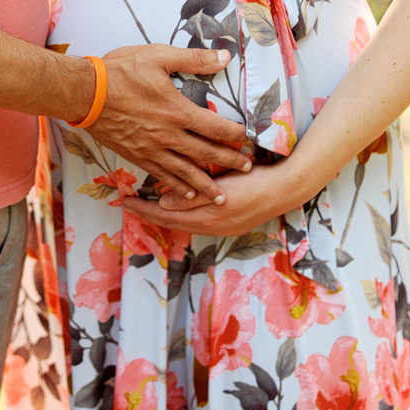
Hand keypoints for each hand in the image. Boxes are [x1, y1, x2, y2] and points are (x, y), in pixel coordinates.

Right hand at [90, 43, 252, 200]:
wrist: (85, 93)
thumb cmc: (120, 72)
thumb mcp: (158, 56)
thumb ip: (193, 59)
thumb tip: (223, 57)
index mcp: (178, 111)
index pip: (216, 128)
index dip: (235, 135)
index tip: (247, 139)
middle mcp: (169, 136)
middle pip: (206, 154)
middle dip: (229, 162)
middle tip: (246, 168)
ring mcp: (152, 149)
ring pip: (186, 172)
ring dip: (206, 184)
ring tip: (221, 195)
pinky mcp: (137, 156)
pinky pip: (162, 176)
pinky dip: (177, 186)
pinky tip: (186, 193)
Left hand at [124, 161, 301, 236]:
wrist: (285, 189)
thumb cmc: (253, 182)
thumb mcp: (220, 188)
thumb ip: (191, 197)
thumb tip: (163, 202)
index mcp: (205, 218)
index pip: (165, 216)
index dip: (143, 209)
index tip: (124, 201)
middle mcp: (210, 227)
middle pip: (172, 222)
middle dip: (150, 213)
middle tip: (130, 203)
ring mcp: (221, 227)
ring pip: (184, 221)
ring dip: (166, 214)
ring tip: (150, 203)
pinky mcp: (230, 222)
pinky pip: (197, 220)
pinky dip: (182, 213)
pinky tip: (180, 205)